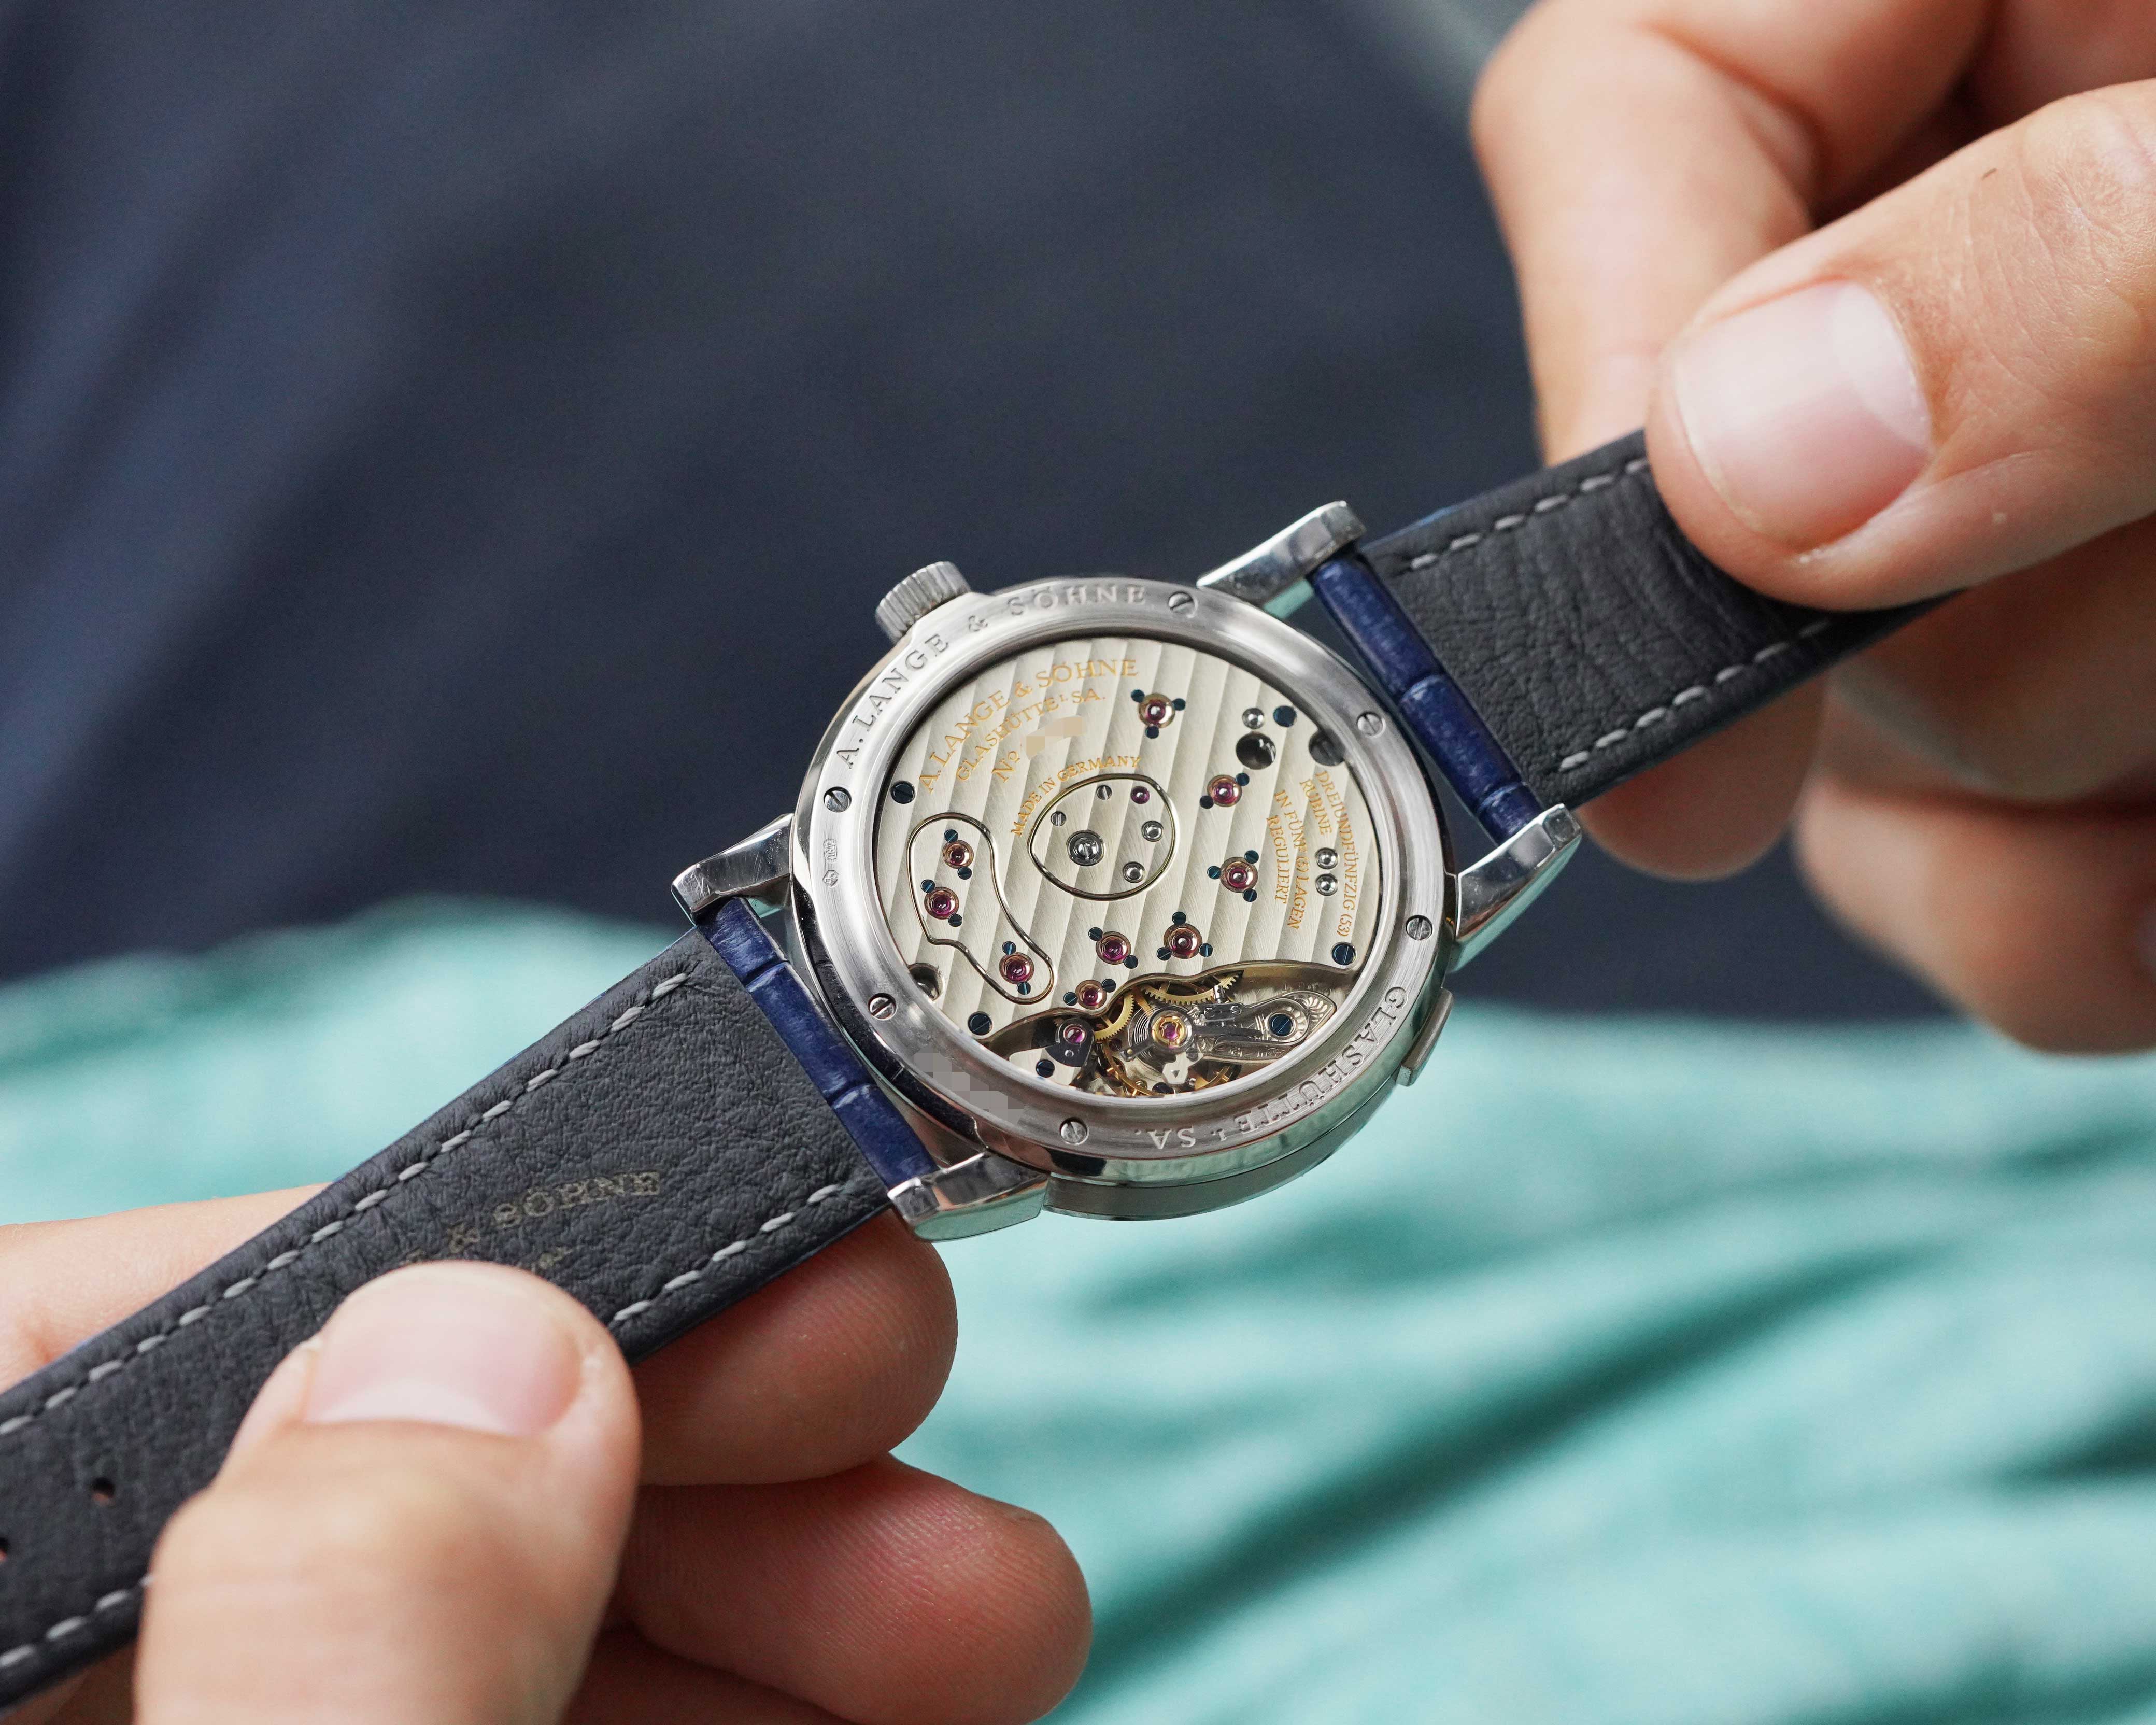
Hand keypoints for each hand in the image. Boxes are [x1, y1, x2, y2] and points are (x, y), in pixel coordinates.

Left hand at [0, 1191, 1088, 1722]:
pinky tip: (895, 1700)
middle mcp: (86, 1704)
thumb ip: (334, 1665)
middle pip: (345, 1483)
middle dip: (668, 1433)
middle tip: (895, 1393)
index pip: (83, 1344)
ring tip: (979, 1614)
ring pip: (494, 1609)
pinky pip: (551, 1713)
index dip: (414, 1257)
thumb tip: (482, 1342)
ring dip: (763, 1583)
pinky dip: (736, 1705)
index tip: (719, 1262)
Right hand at [1472, 0, 2155, 1049]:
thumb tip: (1743, 475)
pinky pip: (1969, 871)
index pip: (1625, 119)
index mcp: (1965, 4)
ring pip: (1843, 733)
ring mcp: (1991, 495)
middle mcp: (1940, 262)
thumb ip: (2063, 276)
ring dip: (2045, 782)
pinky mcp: (2058, 666)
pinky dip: (2082, 918)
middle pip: (1731, 497)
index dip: (1609, 355)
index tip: (1699, 582)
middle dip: (1929, 620)